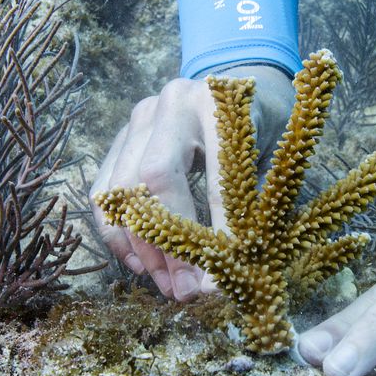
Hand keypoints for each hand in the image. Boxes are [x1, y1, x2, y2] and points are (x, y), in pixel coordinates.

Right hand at [90, 65, 293, 299]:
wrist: (236, 83)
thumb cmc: (261, 126)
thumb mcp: (271, 155)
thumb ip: (252, 205)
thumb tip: (231, 278)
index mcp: (218, 106)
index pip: (209, 180)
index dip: (212, 238)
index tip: (215, 285)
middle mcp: (171, 104)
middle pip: (150, 179)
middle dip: (165, 245)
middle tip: (183, 292)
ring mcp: (138, 117)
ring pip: (120, 188)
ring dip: (138, 246)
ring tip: (164, 285)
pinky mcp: (120, 135)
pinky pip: (104, 190)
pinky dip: (117, 232)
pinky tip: (140, 263)